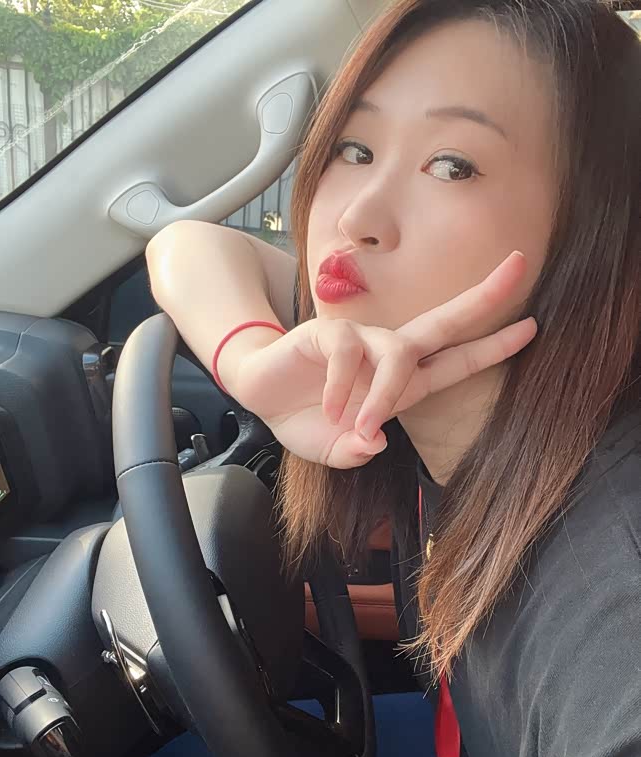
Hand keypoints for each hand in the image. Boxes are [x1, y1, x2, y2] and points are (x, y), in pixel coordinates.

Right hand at [233, 252, 535, 468]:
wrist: (262, 397)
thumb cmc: (307, 420)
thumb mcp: (336, 450)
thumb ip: (356, 452)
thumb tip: (376, 440)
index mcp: (405, 384)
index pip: (456, 362)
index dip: (493, 346)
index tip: (533, 329)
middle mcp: (390, 356)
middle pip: (444, 321)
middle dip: (484, 297)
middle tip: (521, 264)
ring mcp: (363, 341)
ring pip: (398, 353)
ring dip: (384, 393)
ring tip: (356, 425)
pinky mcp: (330, 333)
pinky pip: (349, 352)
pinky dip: (342, 385)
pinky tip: (328, 407)